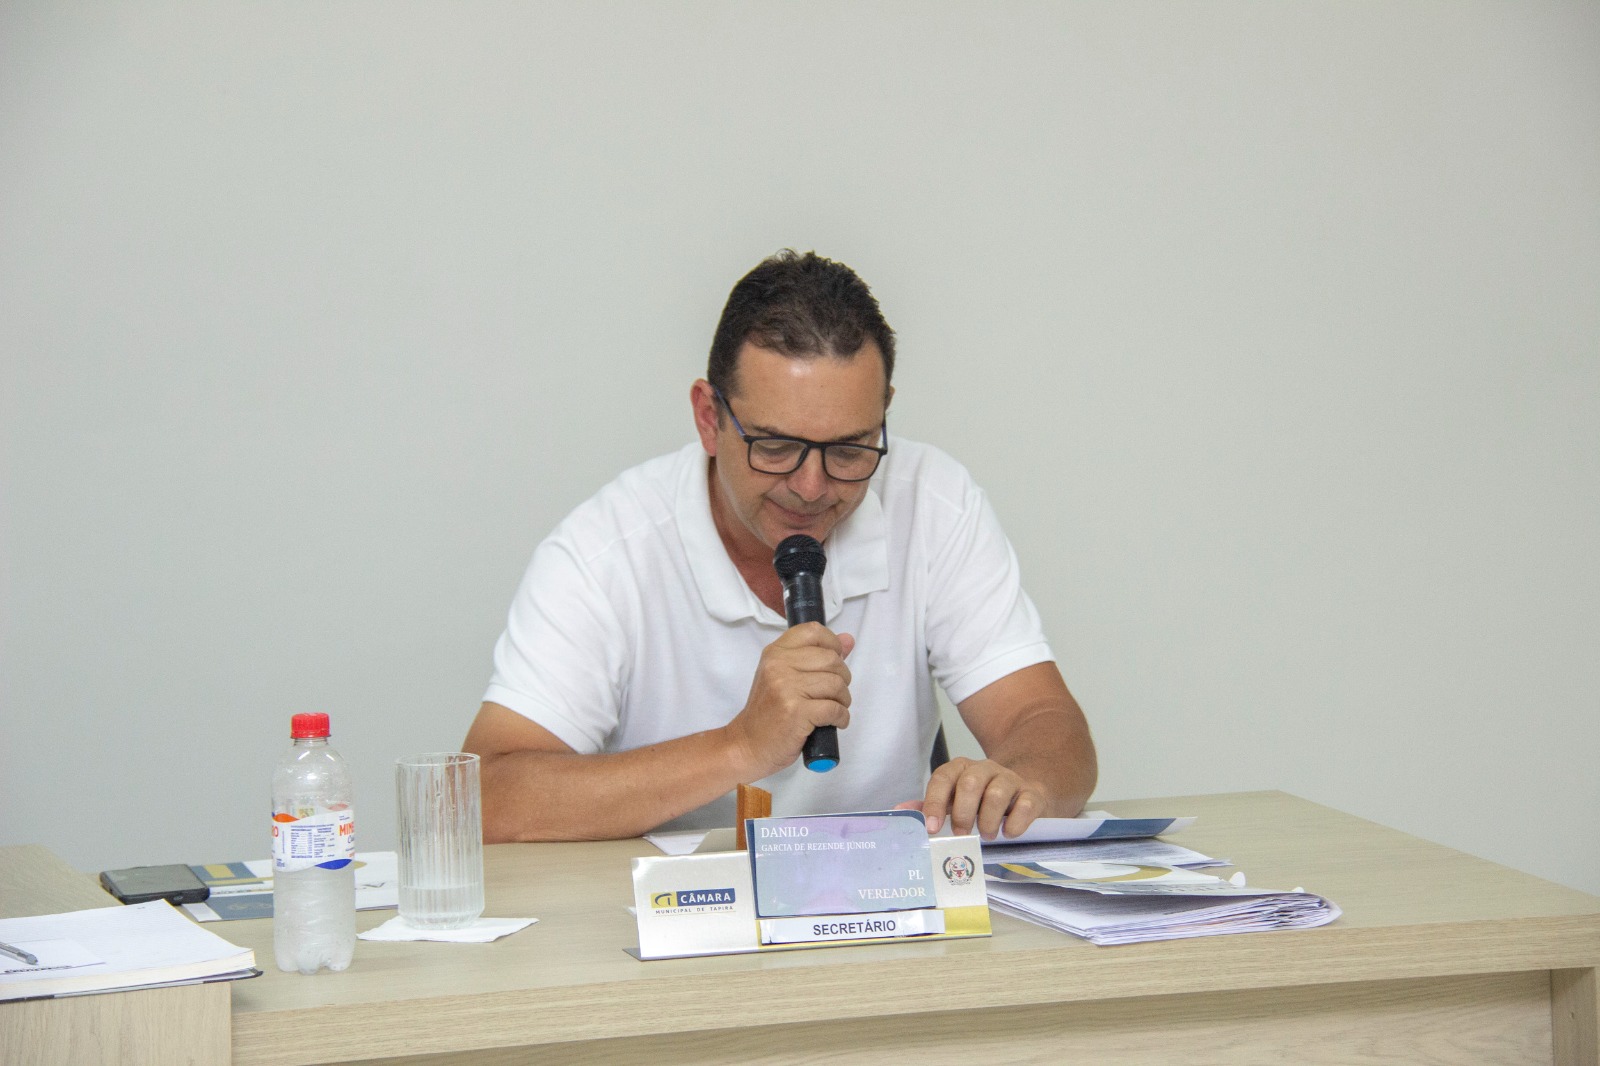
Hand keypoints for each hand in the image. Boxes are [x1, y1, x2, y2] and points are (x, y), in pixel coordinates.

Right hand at [724, 623, 853, 778]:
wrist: (748, 745)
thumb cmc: (768, 712)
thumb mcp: (784, 677)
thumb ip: (815, 656)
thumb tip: (848, 640)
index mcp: (775, 653)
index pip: (813, 631)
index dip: (832, 644)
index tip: (834, 661)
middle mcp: (778, 665)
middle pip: (831, 659)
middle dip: (842, 678)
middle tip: (834, 693)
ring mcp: (786, 688)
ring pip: (836, 684)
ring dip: (843, 699)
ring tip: (833, 708)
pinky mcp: (796, 712)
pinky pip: (834, 709)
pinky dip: (841, 717)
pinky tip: (833, 722)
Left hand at [918, 757, 1048, 839]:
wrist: (1024, 791)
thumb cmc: (982, 800)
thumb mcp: (955, 801)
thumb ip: (930, 805)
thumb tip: (899, 812)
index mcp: (961, 769)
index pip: (943, 778)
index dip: (935, 803)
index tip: (932, 828)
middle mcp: (985, 769)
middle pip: (970, 783)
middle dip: (963, 814)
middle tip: (961, 835)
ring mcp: (1010, 779)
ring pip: (997, 793)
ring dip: (988, 820)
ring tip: (986, 835)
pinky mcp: (1033, 793)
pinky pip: (1026, 803)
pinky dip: (1016, 822)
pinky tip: (1009, 833)